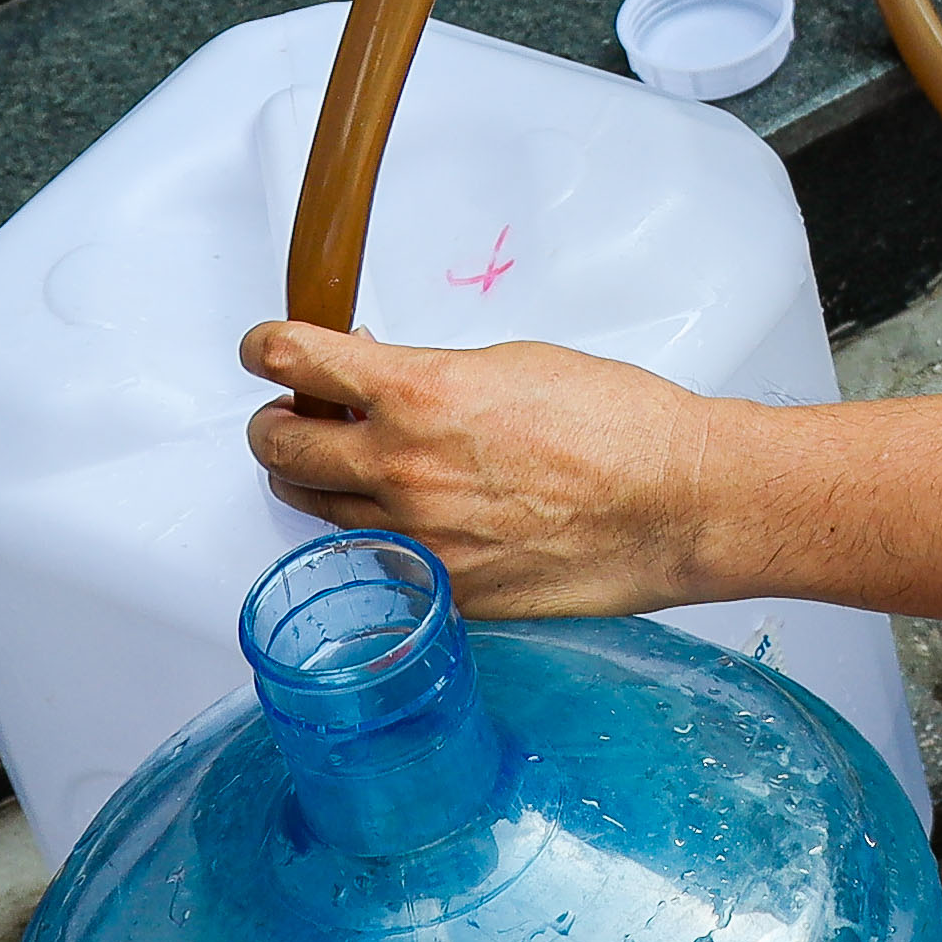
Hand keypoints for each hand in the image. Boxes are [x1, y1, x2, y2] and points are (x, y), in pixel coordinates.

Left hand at [242, 323, 728, 616]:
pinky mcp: (444, 592)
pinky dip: (376, 534)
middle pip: (281, 446)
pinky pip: (378, 560)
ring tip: (337, 463)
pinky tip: (405, 517)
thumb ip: (430, 375)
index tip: (263, 349)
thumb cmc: (618, 425)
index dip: (267, 349)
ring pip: (316, 508)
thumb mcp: (510, 364)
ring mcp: (418, 539)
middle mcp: (402, 470)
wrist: (677, 502)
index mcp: (417, 395)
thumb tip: (381, 380)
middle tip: (289, 413)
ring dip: (313, 479)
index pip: (294, 361)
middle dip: (276, 422)